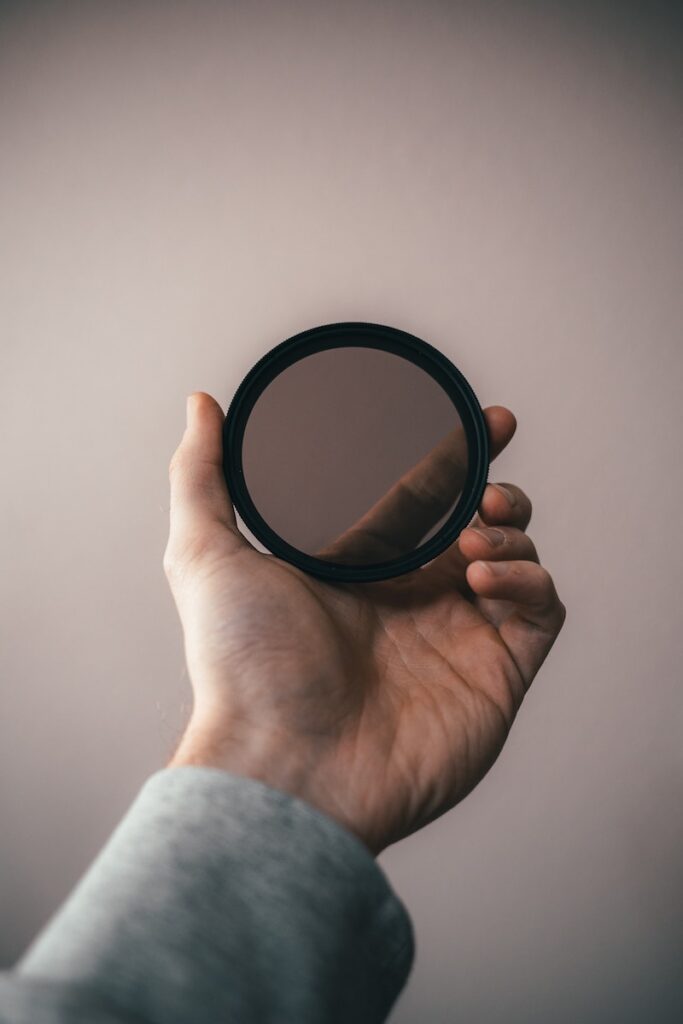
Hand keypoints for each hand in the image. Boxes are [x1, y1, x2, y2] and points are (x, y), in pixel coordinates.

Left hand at [163, 392, 565, 854]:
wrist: (285, 764)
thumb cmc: (242, 669)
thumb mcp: (205, 555)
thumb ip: (202, 475)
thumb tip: (200, 404)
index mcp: (359, 570)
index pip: (419, 498)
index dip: (452, 456)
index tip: (479, 420)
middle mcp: (410, 600)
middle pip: (476, 524)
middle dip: (495, 484)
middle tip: (494, 449)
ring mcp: (456, 636)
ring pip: (516, 558)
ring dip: (508, 529)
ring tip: (472, 534)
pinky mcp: (496, 674)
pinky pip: (541, 611)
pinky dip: (529, 580)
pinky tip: (480, 576)